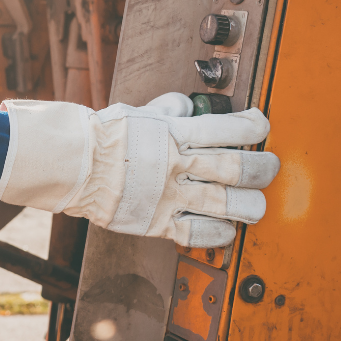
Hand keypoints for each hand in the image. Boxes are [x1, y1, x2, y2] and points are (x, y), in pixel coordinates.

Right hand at [0, 93, 279, 246]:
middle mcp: (177, 165)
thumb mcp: (138, 113)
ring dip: (250, 205)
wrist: (70, 165)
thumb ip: (166, 110)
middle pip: (237, 168)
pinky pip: (198, 234)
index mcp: (174, 133)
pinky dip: (219, 234)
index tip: (261, 126)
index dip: (253, 127)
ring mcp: (169, 197)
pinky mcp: (157, 223)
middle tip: (269, 168)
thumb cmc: (102, 136)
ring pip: (226, 204)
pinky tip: (227, 229)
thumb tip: (185, 106)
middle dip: (262, 168)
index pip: (228, 128)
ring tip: (256, 205)